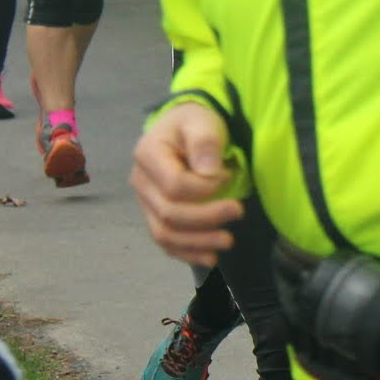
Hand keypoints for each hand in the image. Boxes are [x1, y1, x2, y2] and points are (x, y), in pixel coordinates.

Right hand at [130, 102, 242, 264]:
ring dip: (198, 243)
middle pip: (170, 213)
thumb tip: (210, 174)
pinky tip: (210, 258)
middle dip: (207, 218)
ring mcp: (146, 202)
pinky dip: (187, 253)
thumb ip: (205, 142)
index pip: (175, 185)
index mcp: (147, 155)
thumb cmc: (195, 123)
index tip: (229, 176)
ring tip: (228, 241)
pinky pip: (166, 243)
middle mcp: (140, 182)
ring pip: (165, 234)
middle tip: (239, 211)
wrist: (185, 130)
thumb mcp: (202, 121)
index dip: (205, 188)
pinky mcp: (155, 216)